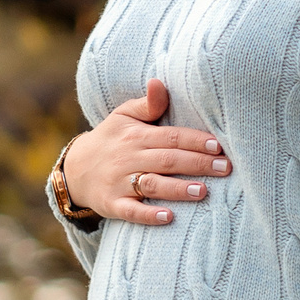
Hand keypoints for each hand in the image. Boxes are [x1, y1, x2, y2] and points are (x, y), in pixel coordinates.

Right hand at [61, 78, 228, 225]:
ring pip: (151, 185)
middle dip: (197, 163)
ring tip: (202, 191)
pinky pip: (130, 210)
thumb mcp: (123, 116)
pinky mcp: (112, 204)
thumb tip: (160, 82)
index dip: (194, 140)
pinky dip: (148, 214)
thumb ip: (146, 103)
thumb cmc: (110, 139)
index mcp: (136, 135)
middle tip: (225, 168)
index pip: (170, 137)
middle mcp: (129, 158)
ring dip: (177, 189)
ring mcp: (119, 182)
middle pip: (167, 160)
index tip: (218, 145)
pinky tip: (167, 217)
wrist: (75, 169)